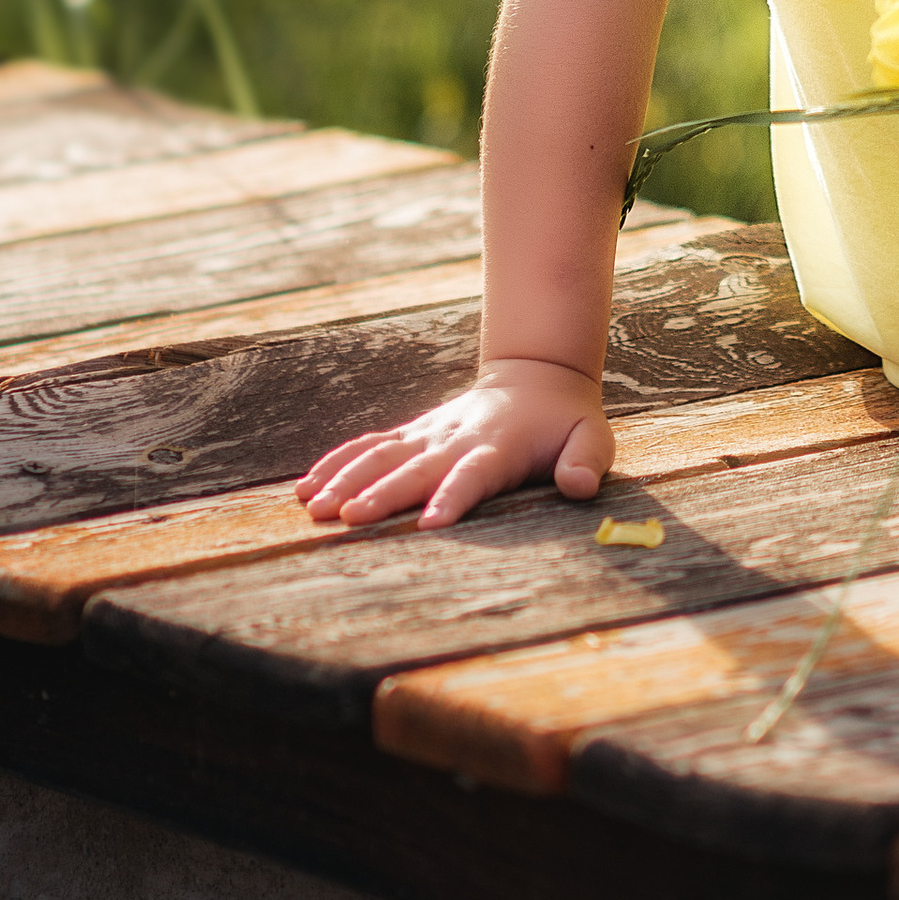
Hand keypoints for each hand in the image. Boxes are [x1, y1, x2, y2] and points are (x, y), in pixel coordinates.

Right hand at [295, 356, 613, 530]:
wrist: (538, 377)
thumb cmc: (567, 421)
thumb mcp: (592, 437)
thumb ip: (586, 461)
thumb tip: (579, 486)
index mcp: (499, 446)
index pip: (474, 473)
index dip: (454, 496)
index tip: (431, 522)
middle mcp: (456, 439)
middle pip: (415, 467)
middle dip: (382, 493)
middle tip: (347, 518)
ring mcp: (430, 434)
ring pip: (382, 455)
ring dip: (347, 479)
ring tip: (314, 507)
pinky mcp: (413, 435)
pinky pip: (370, 447)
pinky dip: (337, 464)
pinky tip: (306, 487)